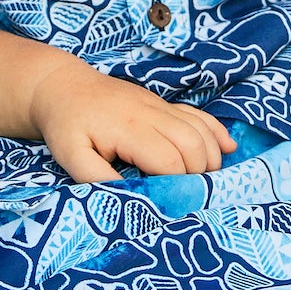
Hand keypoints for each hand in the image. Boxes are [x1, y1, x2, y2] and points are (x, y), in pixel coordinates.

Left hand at [26, 57, 235, 184]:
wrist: (63, 86)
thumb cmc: (66, 125)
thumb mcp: (70, 155)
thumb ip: (94, 178)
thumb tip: (128, 198)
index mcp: (129, 129)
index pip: (170, 161)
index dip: (177, 185)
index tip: (172, 204)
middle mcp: (151, 114)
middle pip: (193, 145)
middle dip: (198, 174)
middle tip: (187, 196)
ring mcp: (160, 106)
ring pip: (200, 130)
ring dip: (210, 157)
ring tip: (203, 181)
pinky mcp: (163, 104)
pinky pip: (198, 115)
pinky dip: (216, 132)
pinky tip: (227, 148)